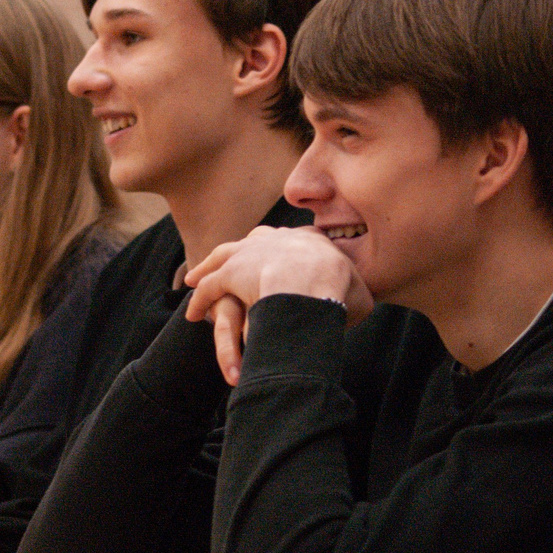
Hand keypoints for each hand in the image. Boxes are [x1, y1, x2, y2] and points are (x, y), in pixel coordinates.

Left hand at [183, 227, 372, 383]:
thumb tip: (355, 305)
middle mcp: (277, 239)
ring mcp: (251, 253)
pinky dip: (199, 300)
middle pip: (253, 242)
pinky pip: (209, 287)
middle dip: (242, 251)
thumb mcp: (359, 294)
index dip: (286, 248)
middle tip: (233, 260)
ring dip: (207, 268)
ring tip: (194, 279)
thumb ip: (355, 296)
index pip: (295, 240)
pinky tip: (193, 313)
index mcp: (309, 241)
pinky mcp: (231, 273)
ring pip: (224, 258)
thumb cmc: (342, 291)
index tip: (280, 253)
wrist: (314, 283)